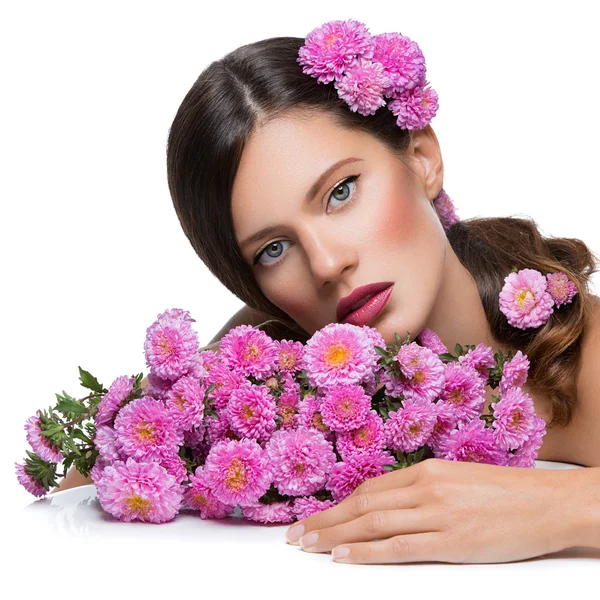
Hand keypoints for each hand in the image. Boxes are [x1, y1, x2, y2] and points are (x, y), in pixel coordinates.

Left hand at [284, 458, 577, 563]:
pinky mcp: (451, 541)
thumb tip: (390, 504)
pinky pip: (398, 547)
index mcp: (427, 470)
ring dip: (335, 534)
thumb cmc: (506, 493)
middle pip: (363, 504)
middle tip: (297, 533)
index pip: (371, 488)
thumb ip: (423, 489)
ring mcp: (437, 514)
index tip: (318, 515)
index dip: (340, 504)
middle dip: (326, 519)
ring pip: (372, 523)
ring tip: (308, 544)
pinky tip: (342, 556)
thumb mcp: (458, 479)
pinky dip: (366, 552)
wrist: (548, 503)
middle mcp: (425, 488)